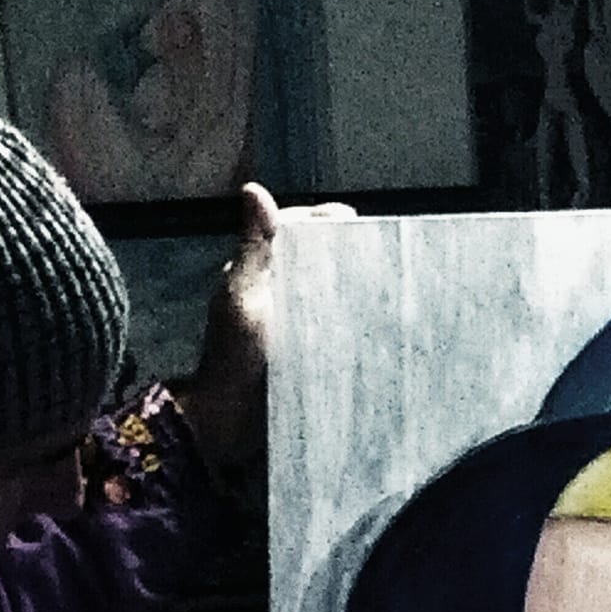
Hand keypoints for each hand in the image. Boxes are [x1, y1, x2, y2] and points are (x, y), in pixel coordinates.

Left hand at [176, 182, 354, 467]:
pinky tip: (369, 320)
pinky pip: (326, 328)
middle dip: (340, 252)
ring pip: (321, 292)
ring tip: (381, 281)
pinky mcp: (298, 353)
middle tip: (375, 249)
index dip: (319, 222)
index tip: (350, 219)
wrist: (229, 422)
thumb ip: (253, 248)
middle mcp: (272, 292)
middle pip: (310, 260)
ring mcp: (286, 324)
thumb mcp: (243, 297)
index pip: (291, 232)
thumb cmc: (232, 358)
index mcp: (256, 272)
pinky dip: (345, 320)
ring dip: (346, 286)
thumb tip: (253, 189)